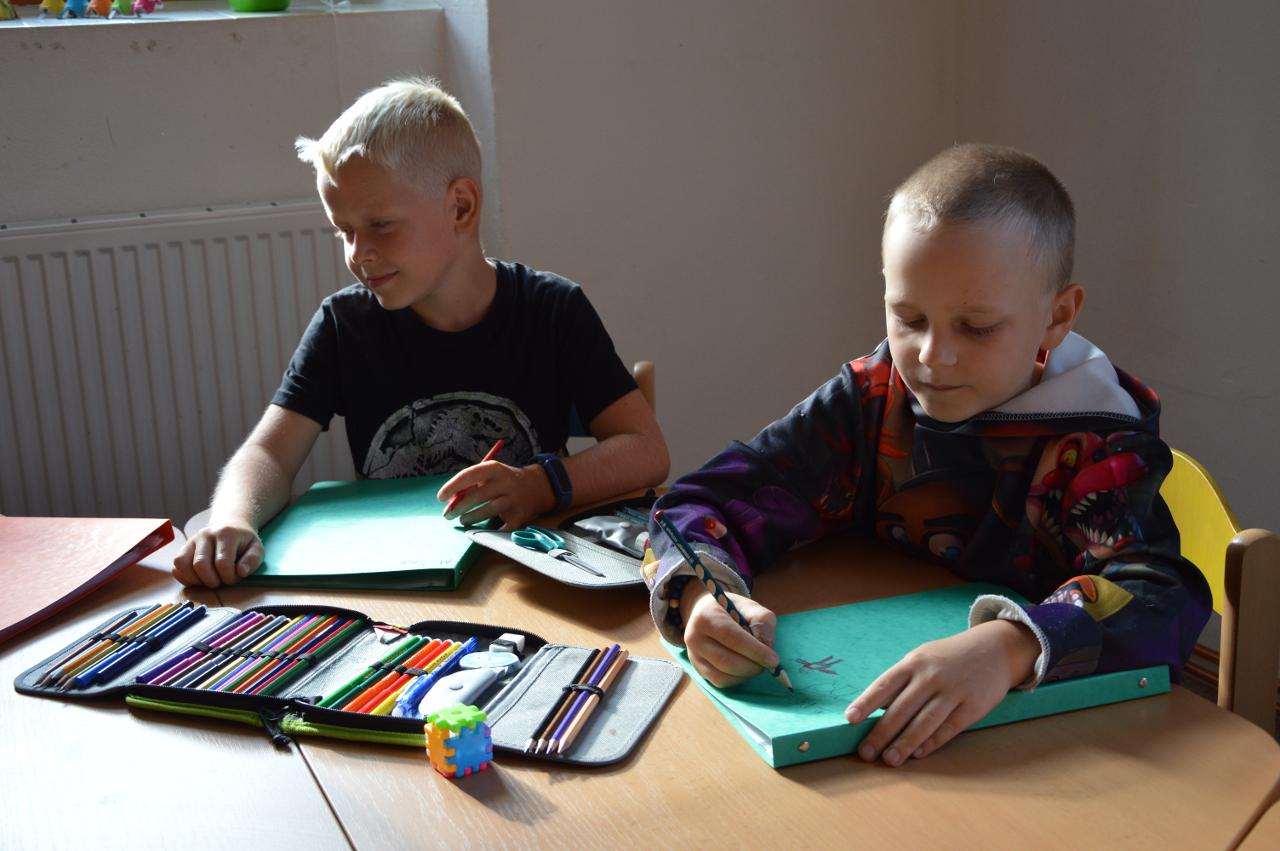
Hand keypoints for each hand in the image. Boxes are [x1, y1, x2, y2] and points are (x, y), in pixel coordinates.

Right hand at [172, 521, 263, 587]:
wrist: (230, 526)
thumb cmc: (243, 541)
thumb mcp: (256, 548)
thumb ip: (252, 560)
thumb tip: (241, 572)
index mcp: (226, 533)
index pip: (223, 563)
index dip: (229, 577)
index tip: (235, 578)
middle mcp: (205, 535)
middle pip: (200, 565)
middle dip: (212, 581)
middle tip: (221, 581)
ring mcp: (191, 540)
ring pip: (182, 564)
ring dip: (195, 580)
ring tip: (209, 580)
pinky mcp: (183, 548)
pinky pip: (176, 566)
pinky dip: (185, 578)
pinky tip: (199, 578)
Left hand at [437, 461, 554, 531]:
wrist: (536, 486)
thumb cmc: (503, 481)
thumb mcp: (489, 475)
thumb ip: (471, 485)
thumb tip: (450, 501)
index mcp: (495, 468)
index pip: (470, 475)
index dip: (453, 486)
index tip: (440, 497)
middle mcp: (506, 482)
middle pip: (478, 495)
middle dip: (459, 507)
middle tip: (448, 515)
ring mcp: (514, 499)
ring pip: (488, 511)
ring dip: (471, 518)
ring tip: (463, 520)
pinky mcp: (520, 516)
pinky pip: (501, 526)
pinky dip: (490, 530)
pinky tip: (482, 530)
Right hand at [681, 580, 780, 687]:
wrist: (706, 613)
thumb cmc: (730, 609)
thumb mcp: (749, 607)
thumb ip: (762, 623)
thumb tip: (768, 649)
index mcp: (705, 617)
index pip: (731, 637)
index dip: (755, 651)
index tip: (774, 660)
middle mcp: (694, 638)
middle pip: (726, 661)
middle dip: (753, 666)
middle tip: (768, 664)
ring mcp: (693, 656)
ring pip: (723, 676)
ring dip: (746, 674)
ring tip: (756, 664)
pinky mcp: (698, 669)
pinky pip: (720, 682)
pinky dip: (737, 679)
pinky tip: (745, 669)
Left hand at [844, 619, 1039, 765]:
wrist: (994, 649)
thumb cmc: (948, 658)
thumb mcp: (922, 658)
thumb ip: (902, 681)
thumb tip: (876, 710)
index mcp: (914, 662)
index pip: (884, 684)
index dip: (866, 702)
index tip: (850, 719)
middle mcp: (931, 676)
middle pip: (902, 708)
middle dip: (881, 732)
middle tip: (866, 752)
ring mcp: (953, 690)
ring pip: (925, 722)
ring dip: (905, 743)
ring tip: (889, 760)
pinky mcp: (973, 706)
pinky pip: (949, 728)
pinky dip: (932, 743)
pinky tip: (918, 754)